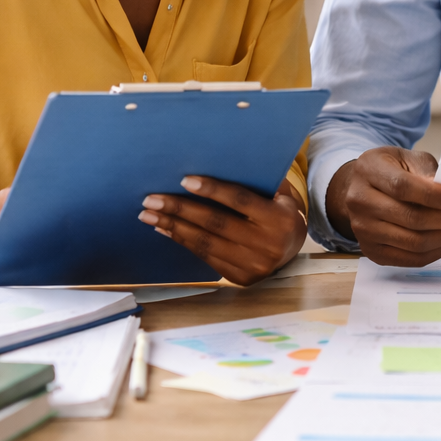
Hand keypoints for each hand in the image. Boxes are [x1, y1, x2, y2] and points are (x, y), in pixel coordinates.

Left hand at [139, 178, 308, 285]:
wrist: (292, 251)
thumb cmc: (280, 213)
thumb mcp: (280, 195)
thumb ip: (258, 182)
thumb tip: (218, 163)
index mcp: (279, 219)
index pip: (240, 201)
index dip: (213, 190)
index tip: (184, 180)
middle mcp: (267, 244)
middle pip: (216, 223)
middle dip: (180, 210)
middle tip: (152, 199)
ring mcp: (253, 264)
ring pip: (205, 242)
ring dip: (172, 227)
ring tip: (148, 215)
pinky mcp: (240, 278)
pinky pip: (205, 257)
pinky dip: (182, 241)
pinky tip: (165, 230)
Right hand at [326, 147, 440, 267]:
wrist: (363, 187)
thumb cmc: (393, 169)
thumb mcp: (410, 158)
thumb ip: (429, 173)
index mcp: (369, 170)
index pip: (403, 187)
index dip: (435, 196)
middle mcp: (359, 201)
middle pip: (410, 218)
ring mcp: (362, 229)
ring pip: (412, 242)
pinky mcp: (371, 250)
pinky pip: (409, 258)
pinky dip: (435, 252)